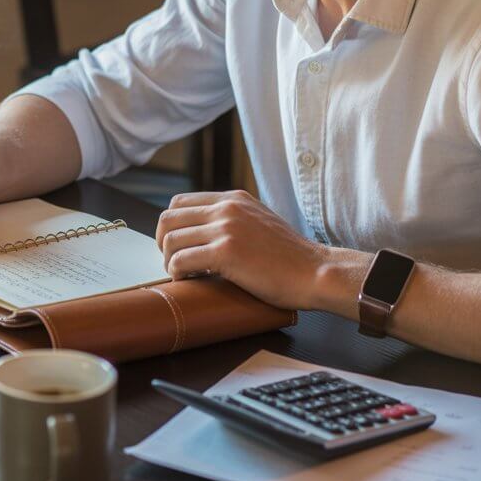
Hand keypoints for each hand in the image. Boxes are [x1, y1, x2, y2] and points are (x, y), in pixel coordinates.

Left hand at [155, 190, 326, 309]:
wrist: (316, 272)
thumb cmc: (291, 257)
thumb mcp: (259, 221)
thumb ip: (234, 218)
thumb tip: (204, 232)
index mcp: (233, 198)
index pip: (180, 202)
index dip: (171, 226)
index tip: (176, 245)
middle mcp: (226, 207)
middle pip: (168, 218)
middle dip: (163, 243)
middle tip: (172, 262)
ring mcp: (225, 228)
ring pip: (171, 240)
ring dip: (169, 261)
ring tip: (182, 275)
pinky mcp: (225, 252)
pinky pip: (181, 260)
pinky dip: (178, 274)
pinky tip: (189, 282)